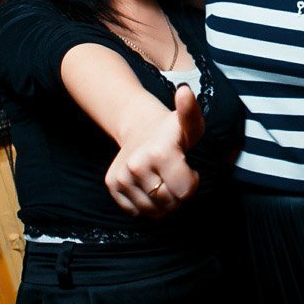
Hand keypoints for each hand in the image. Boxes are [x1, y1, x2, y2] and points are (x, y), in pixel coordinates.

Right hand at [105, 84, 204, 218]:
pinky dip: (145, 205)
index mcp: (159, 152)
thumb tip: (184, 91)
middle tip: (175, 176)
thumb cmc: (171, 130)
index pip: (185, 191)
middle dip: (178, 194)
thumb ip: (190, 110)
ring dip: (162, 202)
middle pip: (169, 203)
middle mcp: (137, 166)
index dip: (191, 183)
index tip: (189, 170)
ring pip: (152, 211)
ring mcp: (122, 177)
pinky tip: (148, 185)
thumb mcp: (188, 122)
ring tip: (163, 180)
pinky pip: (135, 211)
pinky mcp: (112, 185)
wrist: (139, 126)